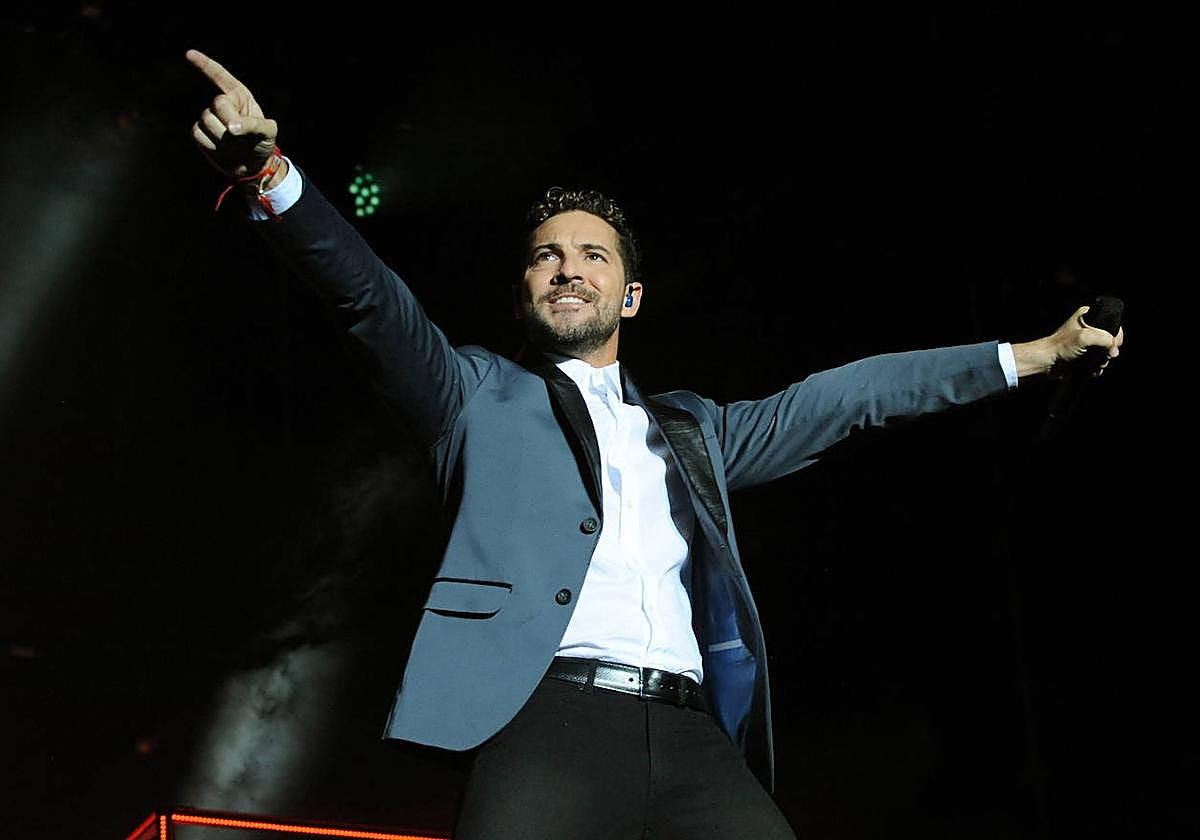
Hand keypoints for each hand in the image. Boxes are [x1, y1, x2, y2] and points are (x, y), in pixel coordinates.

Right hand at [187, 49, 279, 179]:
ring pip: (206, 120)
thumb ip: (253, 125)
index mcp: (240, 96)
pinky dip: (210, 145)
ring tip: (234, 145)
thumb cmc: (263, 143)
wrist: (253, 165)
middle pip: (217, 103)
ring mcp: (210, 118)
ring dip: (222, 137)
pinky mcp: (200, 133)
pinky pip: (197, 134)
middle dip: (230, 120)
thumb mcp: (268, 132)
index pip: (220, 76)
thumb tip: (231, 127)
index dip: (205, 65)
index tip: (189, 54)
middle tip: (241, 136)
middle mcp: (223, 104)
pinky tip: (221, 150)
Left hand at [1012, 304, 1124, 379]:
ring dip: (1101, 361)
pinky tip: (1088, 368)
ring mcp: (1086, 342)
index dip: (1115, 337)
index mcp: (1088, 316)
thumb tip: (1113, 350)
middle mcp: (1088, 327)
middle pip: (1110, 341)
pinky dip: (1096, 367)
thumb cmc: (1060, 347)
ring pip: (1105, 353)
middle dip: (1107, 352)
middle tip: (1100, 356)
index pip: (1113, 325)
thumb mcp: (1085, 337)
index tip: (1111, 347)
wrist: (1047, 363)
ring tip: (1091, 364)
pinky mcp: (1083, 354)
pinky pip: (1098, 361)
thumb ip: (1105, 339)